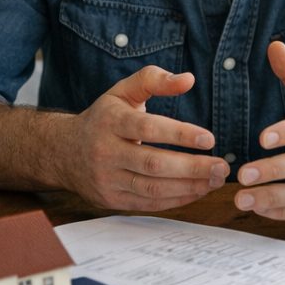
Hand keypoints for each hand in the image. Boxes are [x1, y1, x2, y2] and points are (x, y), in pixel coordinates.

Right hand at [60, 66, 230, 210]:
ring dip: (189, 187)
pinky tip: (197, 191)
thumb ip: (153, 80)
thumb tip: (188, 79)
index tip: (209, 139)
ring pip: (152, 189)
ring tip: (215, 181)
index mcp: (110, 121)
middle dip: (192, 167)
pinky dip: (176, 200)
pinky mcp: (110, 200)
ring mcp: (106, 179)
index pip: (148, 129)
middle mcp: (106, 152)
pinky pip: (148, 204)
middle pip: (154, 163)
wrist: (62, 152)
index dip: (180, 134)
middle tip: (222, 167)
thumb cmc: (102, 118)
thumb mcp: (121, 92)